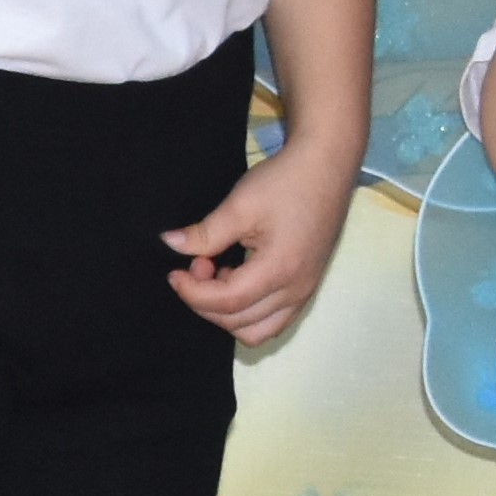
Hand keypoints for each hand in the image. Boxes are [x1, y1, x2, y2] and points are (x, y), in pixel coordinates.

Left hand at [165, 137, 357, 347]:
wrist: (325, 166)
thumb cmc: (285, 183)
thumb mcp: (239, 206)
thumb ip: (204, 234)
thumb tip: (170, 244)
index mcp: (280, 270)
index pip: (227, 303)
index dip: (192, 293)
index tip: (174, 273)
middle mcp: (297, 289)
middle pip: (240, 323)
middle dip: (206, 301)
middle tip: (197, 264)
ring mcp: (305, 290)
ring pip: (258, 330)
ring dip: (227, 311)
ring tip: (216, 273)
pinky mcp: (307, 284)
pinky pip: (273, 318)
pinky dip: (247, 310)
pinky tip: (235, 276)